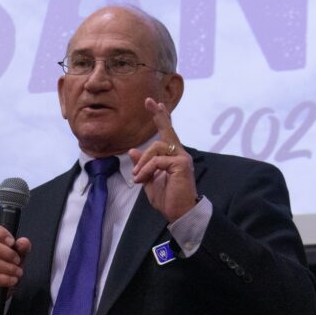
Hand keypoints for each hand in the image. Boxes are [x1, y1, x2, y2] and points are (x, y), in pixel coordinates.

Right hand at [0, 222, 31, 311]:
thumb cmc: (3, 270)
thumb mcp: (15, 258)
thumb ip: (21, 248)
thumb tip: (24, 242)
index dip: (1, 233)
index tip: (12, 243)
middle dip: (9, 254)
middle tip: (18, 262)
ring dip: (8, 268)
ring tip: (18, 273)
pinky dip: (3, 279)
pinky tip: (11, 280)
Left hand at [128, 97, 197, 222]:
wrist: (179, 213)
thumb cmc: (168, 199)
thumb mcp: (149, 180)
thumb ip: (143, 165)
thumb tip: (133, 150)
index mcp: (172, 157)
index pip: (167, 134)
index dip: (161, 118)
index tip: (154, 103)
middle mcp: (180, 154)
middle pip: (167, 130)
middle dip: (157, 115)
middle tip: (148, 101)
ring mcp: (182, 158)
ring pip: (156, 147)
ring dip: (143, 162)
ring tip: (138, 177)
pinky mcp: (181, 164)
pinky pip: (157, 161)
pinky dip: (146, 170)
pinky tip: (142, 179)